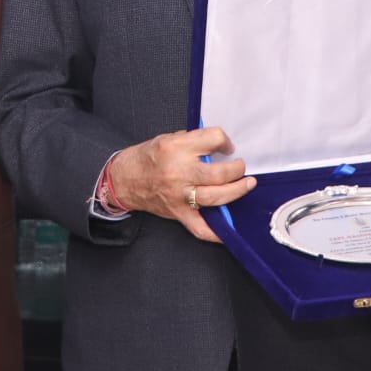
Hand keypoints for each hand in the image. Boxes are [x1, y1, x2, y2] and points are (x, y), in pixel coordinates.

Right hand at [107, 127, 256, 242]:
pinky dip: (217, 232)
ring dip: (236, 191)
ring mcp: (179, 195)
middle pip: (219, 172)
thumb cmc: (145, 158)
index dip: (224, 142)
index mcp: (176, 148)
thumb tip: (217, 146)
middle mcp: (178, 172)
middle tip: (240, 167)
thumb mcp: (167, 139)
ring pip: (216, 196)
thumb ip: (193, 141)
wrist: (124, 179)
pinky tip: (230, 228)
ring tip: (246, 185)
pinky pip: (201, 228)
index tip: (227, 147)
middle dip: (237, 169)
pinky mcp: (178, 213)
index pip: (212, 139)